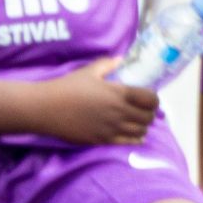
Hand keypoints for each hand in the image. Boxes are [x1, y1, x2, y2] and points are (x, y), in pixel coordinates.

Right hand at [30, 60, 158, 146]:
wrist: (47, 108)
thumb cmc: (67, 87)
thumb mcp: (88, 71)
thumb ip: (107, 64)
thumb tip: (121, 59)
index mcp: (118, 93)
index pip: (150, 99)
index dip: (154, 99)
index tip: (149, 97)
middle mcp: (119, 112)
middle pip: (148, 117)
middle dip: (149, 113)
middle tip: (144, 109)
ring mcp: (113, 128)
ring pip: (141, 131)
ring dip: (143, 126)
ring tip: (137, 121)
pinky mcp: (104, 140)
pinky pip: (129, 142)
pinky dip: (136, 138)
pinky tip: (134, 134)